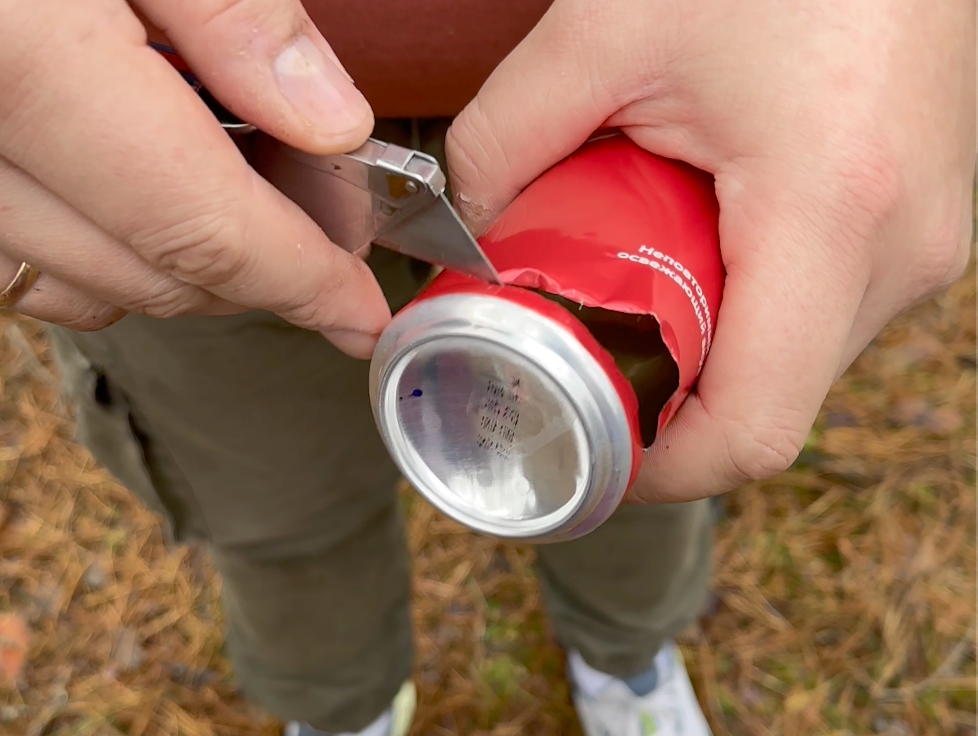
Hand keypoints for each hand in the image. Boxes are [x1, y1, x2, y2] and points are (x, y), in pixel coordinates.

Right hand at [0, 0, 387, 357]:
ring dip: (182, 267)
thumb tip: (326, 117)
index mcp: (17, 59)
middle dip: (257, 273)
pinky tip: (139, 193)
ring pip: (81, 281)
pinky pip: (13, 259)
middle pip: (147, 271)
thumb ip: (230, 9)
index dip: (298, 282)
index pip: (197, 224)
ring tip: (246, 205)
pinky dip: (98, 250)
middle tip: (325, 230)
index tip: (357, 314)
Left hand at [447, 0, 975, 500]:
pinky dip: (749, 310)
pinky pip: (821, 315)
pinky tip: (701, 253)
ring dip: (706, 353)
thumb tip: (464, 223)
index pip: (748, 431)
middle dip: (663, 405)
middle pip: (763, 407)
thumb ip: (506, 135)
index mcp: (831, 214)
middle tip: (582, 358)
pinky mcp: (918, 226)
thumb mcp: (608, 28)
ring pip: (793, 367)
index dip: (655, 472)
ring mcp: (922, 245)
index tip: (583, 451)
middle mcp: (898, 253)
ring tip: (637, 290)